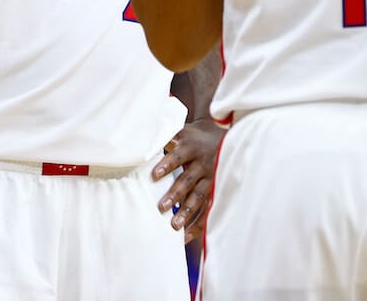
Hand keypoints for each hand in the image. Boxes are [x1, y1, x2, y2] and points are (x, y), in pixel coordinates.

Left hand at [151, 119, 225, 242]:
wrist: (226, 139)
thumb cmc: (196, 137)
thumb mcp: (183, 131)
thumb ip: (165, 136)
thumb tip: (141, 141)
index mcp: (191, 147)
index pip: (177, 156)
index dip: (167, 165)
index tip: (154, 175)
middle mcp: (202, 163)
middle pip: (188, 179)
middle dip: (175, 194)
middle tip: (161, 207)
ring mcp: (211, 179)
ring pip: (199, 197)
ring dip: (187, 211)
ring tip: (174, 226)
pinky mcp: (215, 191)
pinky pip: (208, 209)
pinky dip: (198, 223)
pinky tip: (185, 236)